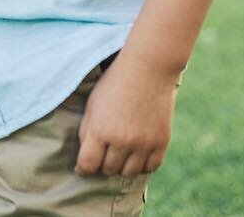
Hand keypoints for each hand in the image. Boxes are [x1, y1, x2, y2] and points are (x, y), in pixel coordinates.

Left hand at [75, 54, 179, 177]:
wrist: (148, 69)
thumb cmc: (114, 84)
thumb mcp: (92, 105)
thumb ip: (87, 133)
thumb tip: (84, 161)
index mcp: (100, 129)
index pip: (87, 165)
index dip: (82, 169)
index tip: (83, 167)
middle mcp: (121, 140)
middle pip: (108, 170)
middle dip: (103, 164)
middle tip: (104, 154)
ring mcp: (143, 143)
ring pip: (129, 173)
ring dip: (122, 167)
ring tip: (120, 153)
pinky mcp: (161, 142)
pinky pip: (150, 168)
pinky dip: (142, 165)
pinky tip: (137, 154)